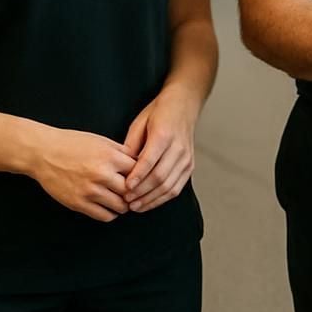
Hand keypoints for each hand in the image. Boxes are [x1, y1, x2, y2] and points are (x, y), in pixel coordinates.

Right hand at [27, 127, 136, 221]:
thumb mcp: (101, 141)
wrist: (43, 153)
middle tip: (133, 193)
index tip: (141, 179)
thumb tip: (140, 164)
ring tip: (122, 201)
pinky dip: (111, 214)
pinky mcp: (79, 203)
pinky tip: (109, 207)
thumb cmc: (72, 144)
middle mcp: (102, 174)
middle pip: (132, 191)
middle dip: (135, 193)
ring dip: (124, 205)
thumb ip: (121, 152)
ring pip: (120, 206)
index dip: (142, 175)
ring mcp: (90, 191)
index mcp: (110, 157)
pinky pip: (104, 216)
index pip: (139, 171)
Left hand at [121, 87, 202, 212]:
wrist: (183, 106)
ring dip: (151, 199)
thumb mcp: (139, 123)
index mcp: (164, 134)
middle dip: (141, 192)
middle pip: (160, 177)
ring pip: (169, 185)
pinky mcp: (190, 166)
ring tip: (135, 206)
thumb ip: (131, 146)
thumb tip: (121, 168)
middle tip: (126, 201)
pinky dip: (163, 198)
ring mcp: (186, 158)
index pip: (149, 161)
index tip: (124, 187)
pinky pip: (177, 187)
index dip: (136, 177)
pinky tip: (149, 202)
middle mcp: (178, 148)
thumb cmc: (159, 113)